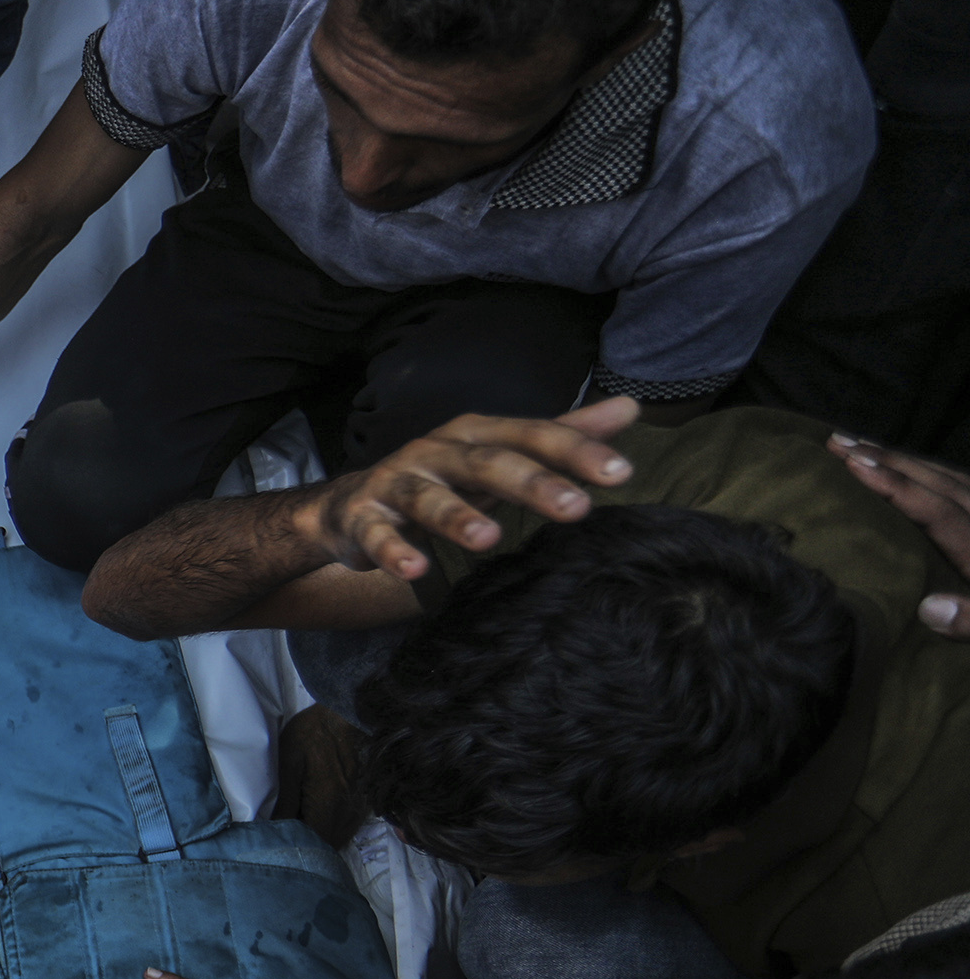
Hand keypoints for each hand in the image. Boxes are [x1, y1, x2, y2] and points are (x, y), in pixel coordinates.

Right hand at [302, 399, 640, 581]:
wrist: (351, 505)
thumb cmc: (441, 479)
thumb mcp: (501, 454)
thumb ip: (559, 435)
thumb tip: (628, 408)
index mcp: (475, 435)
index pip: (532, 437)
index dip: (575, 452)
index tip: (622, 473)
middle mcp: (436, 452)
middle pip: (486, 464)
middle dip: (531, 483)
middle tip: (576, 508)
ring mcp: (397, 483)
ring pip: (428, 498)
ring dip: (457, 517)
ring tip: (489, 539)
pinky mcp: (362, 517)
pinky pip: (376, 534)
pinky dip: (392, 550)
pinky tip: (415, 570)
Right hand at [828, 432, 969, 636]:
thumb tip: (930, 609)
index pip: (937, 510)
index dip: (896, 486)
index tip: (853, 464)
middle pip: (940, 482)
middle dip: (889, 459)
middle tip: (839, 441)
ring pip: (951, 478)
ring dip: (905, 461)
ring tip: (862, 447)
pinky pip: (964, 485)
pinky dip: (932, 473)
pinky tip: (913, 470)